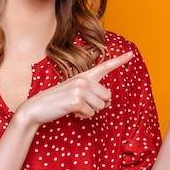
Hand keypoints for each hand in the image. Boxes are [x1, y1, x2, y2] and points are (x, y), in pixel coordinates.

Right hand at [15, 51, 133, 125]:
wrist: (37, 107)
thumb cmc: (58, 101)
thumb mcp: (76, 92)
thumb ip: (93, 94)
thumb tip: (108, 102)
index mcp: (84, 75)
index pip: (105, 66)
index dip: (120, 60)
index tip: (131, 54)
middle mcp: (83, 80)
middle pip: (107, 96)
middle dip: (97, 104)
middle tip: (81, 104)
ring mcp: (80, 89)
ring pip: (100, 106)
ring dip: (89, 111)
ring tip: (74, 107)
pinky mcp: (76, 101)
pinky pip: (91, 113)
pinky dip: (83, 116)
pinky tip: (72, 111)